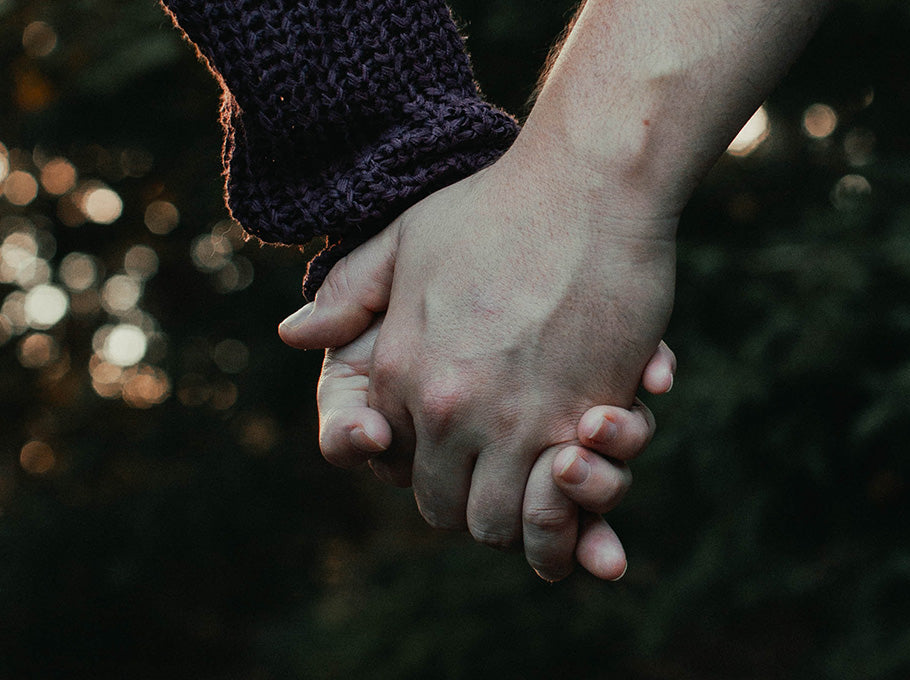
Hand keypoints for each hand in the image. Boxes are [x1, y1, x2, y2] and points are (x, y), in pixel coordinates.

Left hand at [282, 149, 675, 579]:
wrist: (586, 184)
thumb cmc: (496, 205)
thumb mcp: (403, 238)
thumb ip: (347, 294)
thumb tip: (293, 334)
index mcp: (397, 370)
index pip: (394, 462)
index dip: (427, 464)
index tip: (459, 453)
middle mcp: (445, 406)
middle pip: (446, 507)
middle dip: (471, 504)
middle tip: (503, 484)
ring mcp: (512, 418)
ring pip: (501, 522)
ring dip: (522, 521)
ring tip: (542, 493)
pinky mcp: (580, 419)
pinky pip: (561, 504)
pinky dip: (569, 516)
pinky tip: (576, 484)